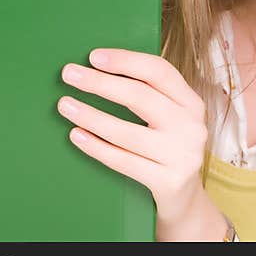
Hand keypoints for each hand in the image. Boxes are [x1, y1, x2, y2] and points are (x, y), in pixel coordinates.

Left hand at [57, 48, 209, 227]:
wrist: (185, 199)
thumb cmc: (166, 147)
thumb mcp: (169, 117)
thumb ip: (148, 93)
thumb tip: (98, 67)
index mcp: (191, 102)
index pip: (159, 71)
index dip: (126, 61)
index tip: (94, 56)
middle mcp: (191, 126)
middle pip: (140, 97)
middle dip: (100, 83)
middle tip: (69, 74)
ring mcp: (182, 156)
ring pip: (126, 132)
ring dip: (90, 115)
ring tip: (65, 105)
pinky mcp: (168, 182)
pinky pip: (122, 161)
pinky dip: (95, 147)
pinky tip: (76, 135)